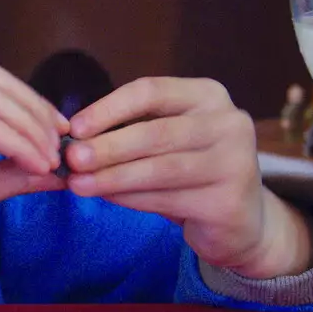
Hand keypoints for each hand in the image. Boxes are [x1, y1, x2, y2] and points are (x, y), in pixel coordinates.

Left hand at [63, 76, 312, 277]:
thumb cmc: (192, 172)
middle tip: (71, 159)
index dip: (109, 108)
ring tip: (78, 184)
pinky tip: (106, 198)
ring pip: (160, 169)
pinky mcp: (228, 202)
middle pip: (156, 132)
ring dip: (113, 177)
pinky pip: (168, 199)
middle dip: (107, 147)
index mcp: (209, 95)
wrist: (241, 220)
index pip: (152, 92)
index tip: (74, 127)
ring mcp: (235, 162)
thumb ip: (131, 133)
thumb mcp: (167, 141)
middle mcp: (229, 123)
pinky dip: (131, 199)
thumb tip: (74, 141)